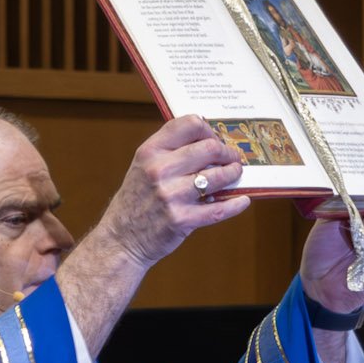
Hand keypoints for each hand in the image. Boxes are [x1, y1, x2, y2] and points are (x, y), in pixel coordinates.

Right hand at [92, 115, 250, 269]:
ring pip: (218, 176)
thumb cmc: (136, 199)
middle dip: (227, 153)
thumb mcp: (143, 165)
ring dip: (233, 174)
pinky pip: (219, 209)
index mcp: (150, 151)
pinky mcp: (182, 220)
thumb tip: (209, 140)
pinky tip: (242, 200)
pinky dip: (235, 204)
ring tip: (236, 174)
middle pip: (210, 148)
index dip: (209, 130)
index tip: (215, 139)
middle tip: (232, 158)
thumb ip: (170, 150)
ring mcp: (171, 195)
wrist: (121, 238)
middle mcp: (160, 170)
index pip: (190, 124)